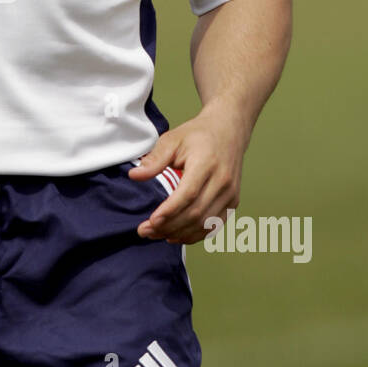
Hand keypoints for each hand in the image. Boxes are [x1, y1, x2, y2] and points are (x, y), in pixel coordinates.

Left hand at [129, 103, 245, 244]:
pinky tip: (176, 236)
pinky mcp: (233, 201)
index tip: (151, 221)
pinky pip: (214, 225)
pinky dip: (195, 235)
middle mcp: (223, 181)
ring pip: (205, 223)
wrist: (228, 131)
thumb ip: (154, 159)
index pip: (189, 194)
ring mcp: (231, 193)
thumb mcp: (172, 139)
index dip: (170, 211)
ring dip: (180, 233)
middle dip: (169, 226)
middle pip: (196, 212)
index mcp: (207, 163)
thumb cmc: (198, 135)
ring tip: (156, 235)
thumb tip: (134, 176)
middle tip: (146, 231)